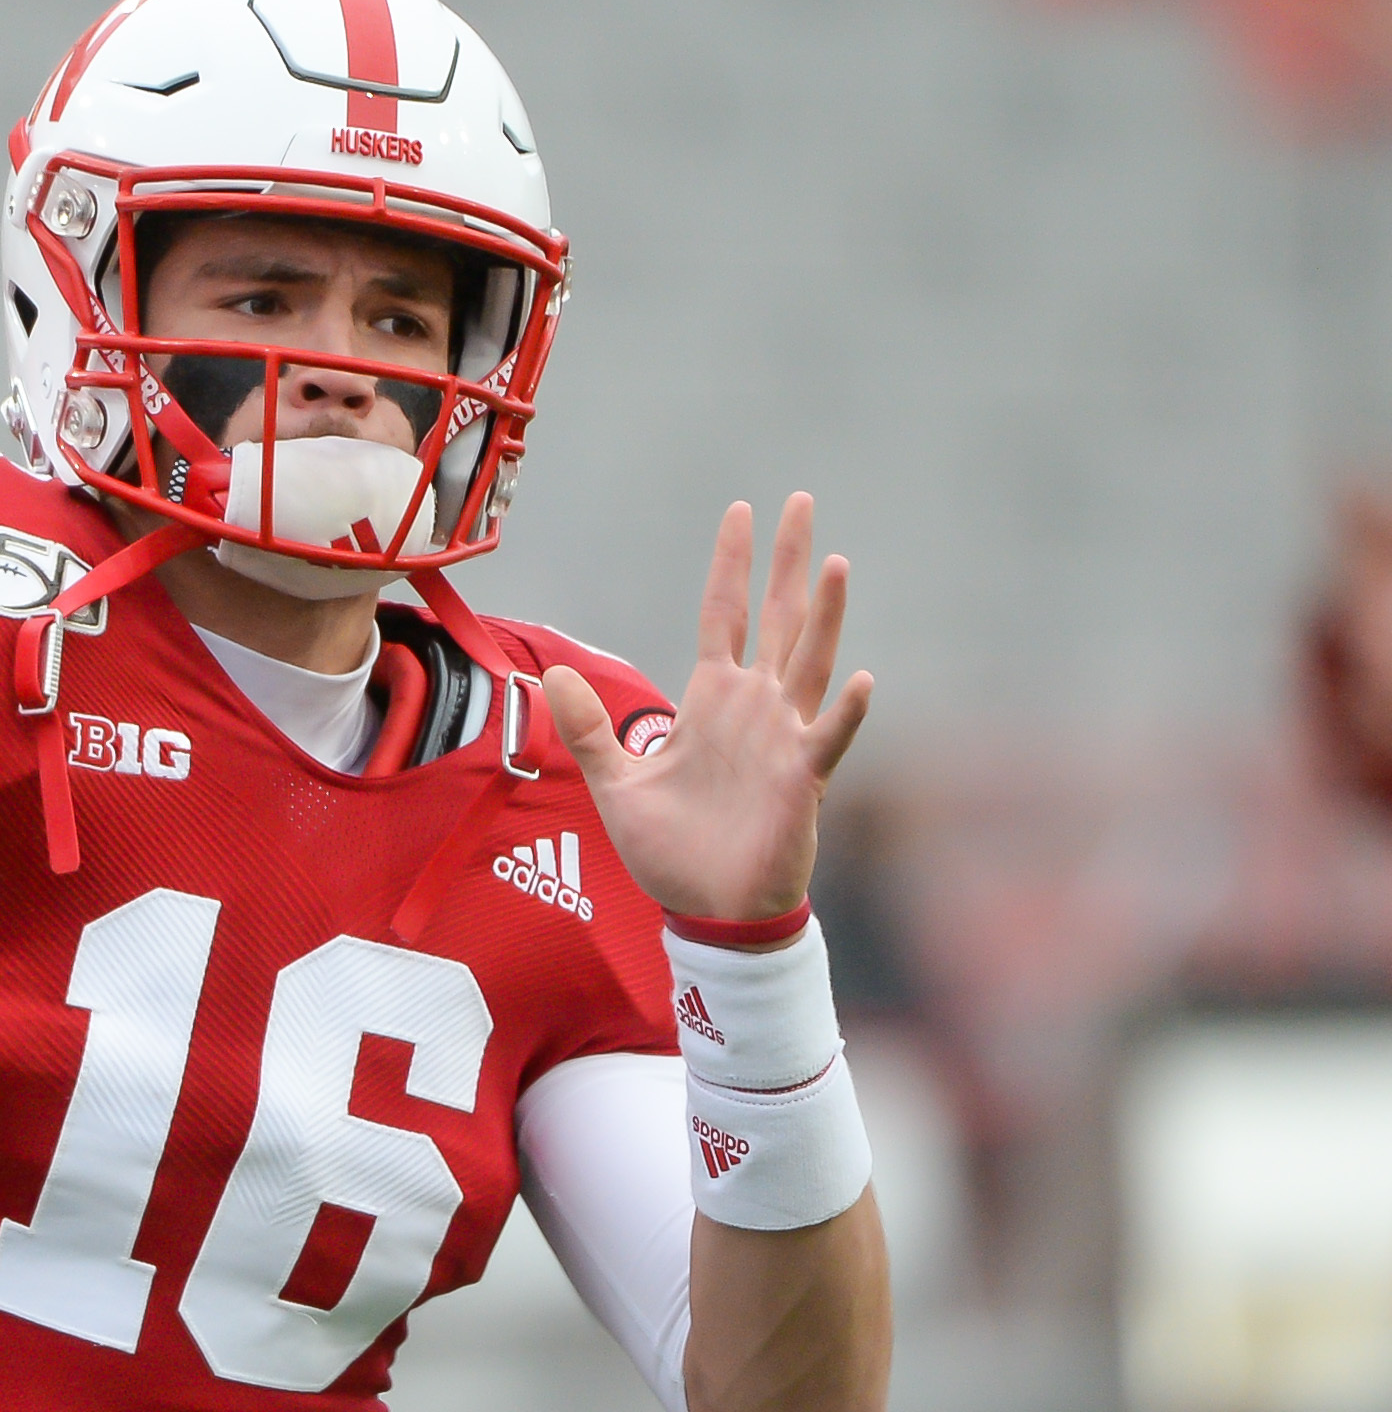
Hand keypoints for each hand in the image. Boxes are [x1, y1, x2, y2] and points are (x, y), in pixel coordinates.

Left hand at [542, 494, 871, 924]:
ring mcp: (782, 740)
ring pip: (809, 663)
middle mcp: (753, 708)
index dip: (731, 565)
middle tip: (802, 502)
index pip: (723, 614)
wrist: (706, 909)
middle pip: (777, 619)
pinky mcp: (801, 782)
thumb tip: (552, 674)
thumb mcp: (615, 783)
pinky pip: (827, 739)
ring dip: (824, 617)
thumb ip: (588, 729)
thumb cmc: (671, 850)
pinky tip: (859, 680)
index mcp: (711, 701)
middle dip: (788, 563)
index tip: (741, 511)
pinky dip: (843, 712)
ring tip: (834, 563)